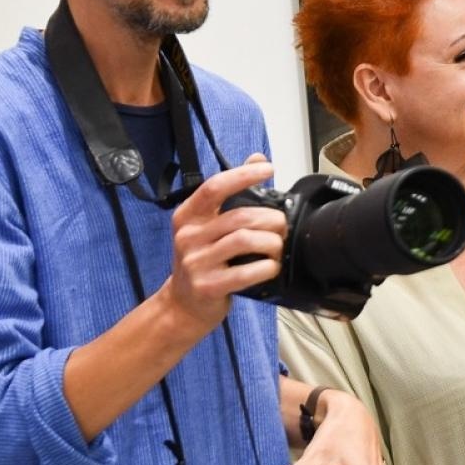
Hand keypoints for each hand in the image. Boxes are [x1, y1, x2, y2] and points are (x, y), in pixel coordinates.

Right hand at [164, 153, 286, 332]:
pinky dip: (267, 267)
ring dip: (272, 242)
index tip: (268, 169)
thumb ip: (230, 194)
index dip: (243, 175)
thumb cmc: (201, 261)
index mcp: (188, 216)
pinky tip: (271, 266)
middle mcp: (188, 236)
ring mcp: (196, 262)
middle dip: (271, 219)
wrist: (181, 305)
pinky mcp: (208, 285)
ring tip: (277, 247)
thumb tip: (256, 159)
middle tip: (282, 226)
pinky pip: (247, 272)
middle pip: (240, 216)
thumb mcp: (206, 226)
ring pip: (246, 240)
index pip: (215, 187)